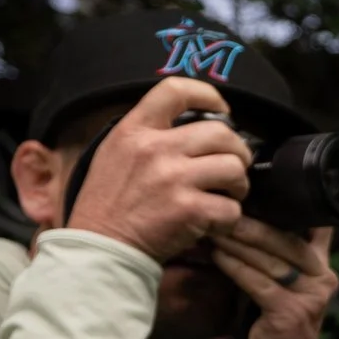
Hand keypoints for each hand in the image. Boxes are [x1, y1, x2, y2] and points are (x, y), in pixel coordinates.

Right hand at [63, 78, 251, 261]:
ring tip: (228, 194)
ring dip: (239, 184)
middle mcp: (155, 149)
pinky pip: (231, 208)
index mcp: (134, 131)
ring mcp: (173, 179)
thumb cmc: (108, 204)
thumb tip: (191, 126)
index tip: (222, 110)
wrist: (100, 248)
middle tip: (232, 166)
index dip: (208, 95)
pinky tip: (215, 221)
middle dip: (237, 151)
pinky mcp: (189, 210)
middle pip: (221, 133)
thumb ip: (147, 135)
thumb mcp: (113, 154)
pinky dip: (230, 218)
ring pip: (234, 168)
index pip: (175, 90)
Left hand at [210, 219, 338, 338]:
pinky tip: (219, 255)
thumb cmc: (275, 320)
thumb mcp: (285, 283)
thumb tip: (250, 217)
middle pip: (287, 241)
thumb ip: (280, 255)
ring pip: (271, 260)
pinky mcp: (290, 313)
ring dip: (240, 243)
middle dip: (254, 224)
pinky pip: (259, 283)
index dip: (292, 209)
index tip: (259, 192)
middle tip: (226, 208)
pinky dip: (236, 267)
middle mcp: (322, 278)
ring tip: (216, 228)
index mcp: (322, 266)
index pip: (314, 228)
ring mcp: (310, 296)